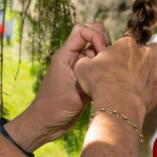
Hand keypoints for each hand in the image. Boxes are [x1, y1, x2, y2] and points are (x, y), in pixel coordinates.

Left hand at [9, 23, 109, 149]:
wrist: (44, 125)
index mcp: (64, 56)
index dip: (96, 36)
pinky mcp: (83, 78)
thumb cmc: (53, 109)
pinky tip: (108, 82)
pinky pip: (97, 66)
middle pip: (91, 35)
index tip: (102, 53)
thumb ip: (92, 79)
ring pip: (97, 50)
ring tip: (109, 73)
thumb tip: (112, 69)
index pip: (82, 30)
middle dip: (104, 43)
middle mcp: (71, 58)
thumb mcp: (75, 95)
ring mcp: (78, 67)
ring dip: (105, 57)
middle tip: (108, 61)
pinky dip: (105, 69)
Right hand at [74, 37, 156, 122]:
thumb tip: (86, 61)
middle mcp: (144, 53)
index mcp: (126, 44)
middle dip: (148, 54)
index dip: (124, 52)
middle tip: (138, 65)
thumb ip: (87, 61)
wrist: (117, 103)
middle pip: (153, 48)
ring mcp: (155, 68)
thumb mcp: (83, 67)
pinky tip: (150, 87)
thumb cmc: (100, 84)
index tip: (120, 61)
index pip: (129, 43)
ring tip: (149, 74)